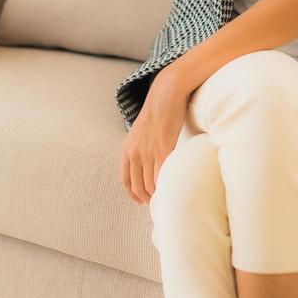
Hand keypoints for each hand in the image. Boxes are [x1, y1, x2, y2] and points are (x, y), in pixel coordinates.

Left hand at [120, 67, 190, 204]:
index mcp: (127, 149)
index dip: (132, 193)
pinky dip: (166, 185)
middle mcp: (134, 152)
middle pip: (138, 185)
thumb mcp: (140, 132)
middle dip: (146, 198)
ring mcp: (148, 151)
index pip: (125, 179)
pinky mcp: (164, 148)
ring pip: (150, 184)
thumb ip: (140, 147)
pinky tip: (171, 189)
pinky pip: (162, 175)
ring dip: (157, 194)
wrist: (166, 93)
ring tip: (165, 197)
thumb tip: (146, 162)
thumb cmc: (157, 112)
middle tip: (156, 203)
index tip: (140, 201)